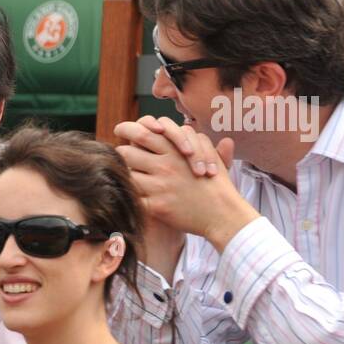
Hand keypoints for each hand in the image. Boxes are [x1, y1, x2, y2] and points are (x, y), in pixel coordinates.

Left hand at [115, 117, 256, 251]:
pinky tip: (132, 195)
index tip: (121, 132)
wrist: (223, 215)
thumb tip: (188, 128)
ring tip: (128, 176)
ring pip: (126, 174)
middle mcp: (165, 166)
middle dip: (120, 153)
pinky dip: (128, 195)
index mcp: (176, 151)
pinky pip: (132, 196)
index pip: (142, 133)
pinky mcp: (156, 206)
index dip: (127, 130)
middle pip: (126, 152)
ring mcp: (159, 186)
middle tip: (121, 157)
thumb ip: (199, 140)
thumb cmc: (217, 186)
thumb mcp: (212, 156)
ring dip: (124, 174)